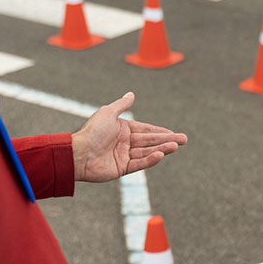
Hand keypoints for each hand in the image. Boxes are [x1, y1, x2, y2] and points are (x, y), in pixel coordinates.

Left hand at [72, 92, 187, 182]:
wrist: (78, 154)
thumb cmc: (91, 132)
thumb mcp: (107, 113)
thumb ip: (121, 105)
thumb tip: (132, 94)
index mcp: (122, 130)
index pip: (146, 130)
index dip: (160, 131)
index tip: (174, 133)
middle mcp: (124, 143)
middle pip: (150, 141)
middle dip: (167, 140)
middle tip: (184, 140)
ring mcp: (124, 156)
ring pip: (147, 152)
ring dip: (162, 149)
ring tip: (176, 146)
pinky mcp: (122, 168)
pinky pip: (139, 163)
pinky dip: (150, 160)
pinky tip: (161, 155)